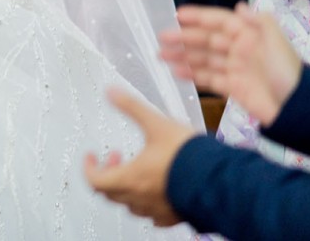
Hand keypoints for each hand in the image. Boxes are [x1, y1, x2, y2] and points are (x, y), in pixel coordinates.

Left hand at [83, 87, 192, 226]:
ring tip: (136, 170)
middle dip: (108, 173)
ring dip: (127, 188)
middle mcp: (140, 198)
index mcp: (130, 178)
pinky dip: (148, 203)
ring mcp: (158, 210)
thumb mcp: (156, 123)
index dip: (89, 167)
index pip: (95, 180)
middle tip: (115, 157)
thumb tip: (111, 92)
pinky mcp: (175, 216)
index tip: (91, 156)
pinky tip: (156, 192)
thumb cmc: (188, 155)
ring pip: (131, 205)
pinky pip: (154, 216)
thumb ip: (131, 107)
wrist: (220, 179)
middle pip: (110, 193)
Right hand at [159, 4, 301, 125]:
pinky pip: (209, 78)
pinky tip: (177, 72)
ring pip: (204, 59)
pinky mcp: (233, 88)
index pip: (219, 22)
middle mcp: (240, 49)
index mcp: (249, 35)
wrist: (298, 109)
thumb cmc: (287, 73)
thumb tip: (239, 5)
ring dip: (184, 56)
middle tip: (162, 38)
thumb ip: (259, 22)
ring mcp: (235, 69)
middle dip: (184, 38)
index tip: (177, 15)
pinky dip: (193, 75)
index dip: (199, 18)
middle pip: (207, 40)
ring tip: (162, 56)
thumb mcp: (277, 42)